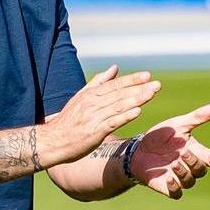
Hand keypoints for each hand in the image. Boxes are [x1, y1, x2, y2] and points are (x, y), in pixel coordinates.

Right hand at [40, 65, 160, 164]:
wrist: (52, 141)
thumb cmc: (68, 121)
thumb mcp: (81, 97)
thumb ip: (98, 82)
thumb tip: (114, 68)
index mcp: (91, 95)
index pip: (115, 85)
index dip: (131, 80)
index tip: (147, 76)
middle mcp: (92, 103)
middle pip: (119, 94)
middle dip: (139, 88)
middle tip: (157, 85)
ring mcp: (93, 117)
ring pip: (118, 106)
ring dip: (136, 99)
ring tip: (151, 94)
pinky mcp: (94, 132)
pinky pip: (112, 122)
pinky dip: (124, 116)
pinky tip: (137, 111)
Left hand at [130, 103, 209, 199]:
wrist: (137, 149)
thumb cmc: (161, 137)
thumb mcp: (178, 124)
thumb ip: (197, 117)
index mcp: (196, 153)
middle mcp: (190, 167)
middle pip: (201, 170)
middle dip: (194, 163)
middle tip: (184, 153)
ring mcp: (179, 178)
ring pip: (190, 182)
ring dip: (184, 173)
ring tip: (175, 163)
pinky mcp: (167, 187)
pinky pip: (176, 193)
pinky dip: (175, 188)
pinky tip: (169, 178)